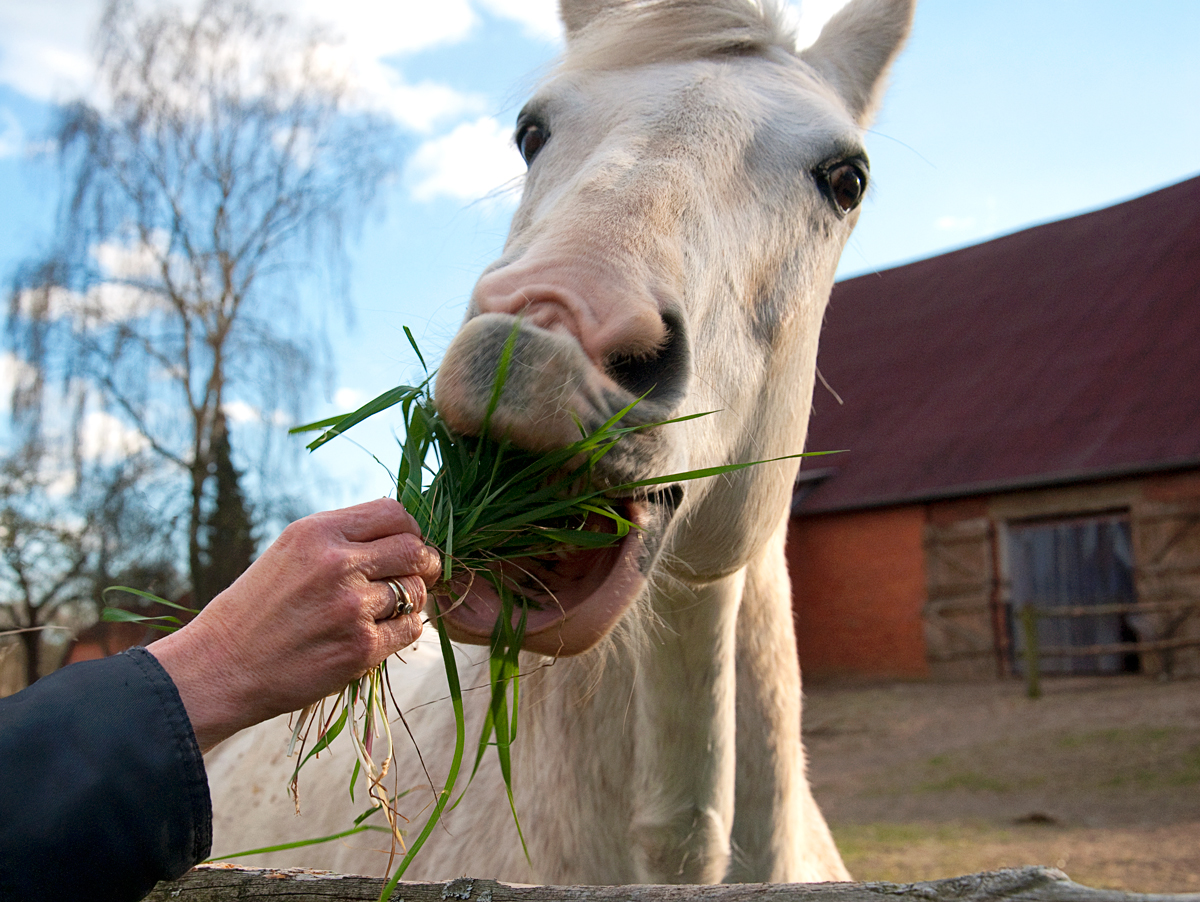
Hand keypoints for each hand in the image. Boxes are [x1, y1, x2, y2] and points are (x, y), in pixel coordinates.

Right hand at [149, 498, 440, 752]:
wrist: (220, 668)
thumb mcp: (291, 553)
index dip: (411, 529)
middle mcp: (337, 563)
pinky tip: (378, 633)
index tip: (408, 545)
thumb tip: (403, 534)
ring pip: (416, 592)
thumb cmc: (257, 610)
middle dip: (424, 564)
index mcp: (318, 532)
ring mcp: (352, 606)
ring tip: (384, 610)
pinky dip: (403, 631)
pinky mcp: (360, 647)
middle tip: (418, 577)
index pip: (394, 512)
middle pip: (415, 550)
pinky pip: (410, 629)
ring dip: (411, 601)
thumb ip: (343, 539)